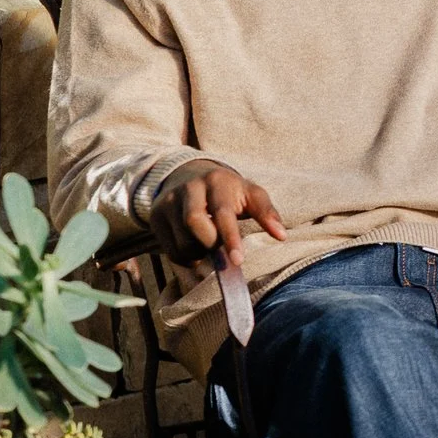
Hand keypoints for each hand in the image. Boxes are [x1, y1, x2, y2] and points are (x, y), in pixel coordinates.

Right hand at [151, 160, 286, 267]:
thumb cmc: (229, 191)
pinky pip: (169, 249)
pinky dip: (186, 256)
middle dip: (211, 243)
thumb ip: (267, 212)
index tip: (239, 261)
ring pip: (182, 241)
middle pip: (195, 224)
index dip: (230, 238)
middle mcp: (190, 188)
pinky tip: (195, 246)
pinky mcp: (156, 215)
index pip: (222, 213)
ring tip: (209, 243)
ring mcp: (169, 201)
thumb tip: (282, 236)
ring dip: (200, 252)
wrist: (189, 175)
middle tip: (222, 247)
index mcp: (217, 181)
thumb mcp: (250, 194)